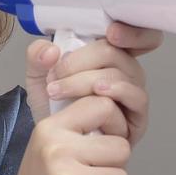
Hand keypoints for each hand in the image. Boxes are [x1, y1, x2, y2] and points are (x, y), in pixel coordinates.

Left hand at [24, 20, 162, 147]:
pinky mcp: (138, 117)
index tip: (110, 30)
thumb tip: (51, 50)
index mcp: (108, 54)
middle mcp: (125, 71)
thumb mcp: (38, 78)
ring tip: (59, 89)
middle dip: (84, 58)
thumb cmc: (56, 109)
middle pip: (120, 50)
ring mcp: (133, 93)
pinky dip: (116, 90)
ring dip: (88, 78)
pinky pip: (136, 96)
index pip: (134, 34)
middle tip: (56, 73)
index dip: (131, 29)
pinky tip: (97, 93)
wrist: (57, 145)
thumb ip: (37, 57)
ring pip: (123, 72)